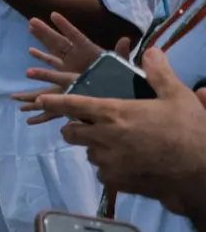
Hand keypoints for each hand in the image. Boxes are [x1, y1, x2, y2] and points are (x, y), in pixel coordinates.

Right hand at [10, 12, 131, 124]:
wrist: (113, 91)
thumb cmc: (118, 77)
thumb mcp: (121, 64)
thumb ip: (120, 53)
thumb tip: (126, 39)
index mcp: (88, 50)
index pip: (75, 36)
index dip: (65, 26)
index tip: (53, 15)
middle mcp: (76, 54)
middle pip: (58, 40)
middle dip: (46, 31)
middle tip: (32, 20)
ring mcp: (69, 63)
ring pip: (52, 49)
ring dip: (41, 39)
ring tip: (30, 28)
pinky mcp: (65, 74)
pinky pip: (51, 63)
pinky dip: (41, 57)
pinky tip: (31, 50)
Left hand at [36, 49, 205, 218]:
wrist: (199, 171)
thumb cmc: (188, 131)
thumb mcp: (177, 96)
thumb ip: (159, 73)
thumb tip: (150, 50)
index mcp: (113, 113)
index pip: (73, 105)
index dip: (54, 102)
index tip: (41, 99)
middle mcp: (103, 137)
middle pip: (70, 133)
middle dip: (75, 128)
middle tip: (91, 126)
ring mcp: (106, 161)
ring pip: (88, 152)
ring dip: (95, 147)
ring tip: (119, 144)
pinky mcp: (113, 181)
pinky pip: (102, 171)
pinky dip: (109, 166)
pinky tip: (129, 162)